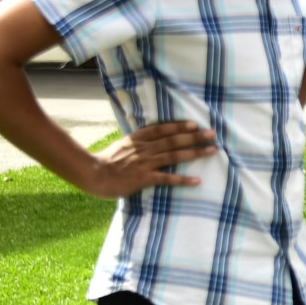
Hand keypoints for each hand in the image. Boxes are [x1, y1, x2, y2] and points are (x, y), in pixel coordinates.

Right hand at [80, 121, 215, 197]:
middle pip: (173, 140)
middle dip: (194, 136)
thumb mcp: (121, 146)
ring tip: (211, 150)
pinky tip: (197, 181)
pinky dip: (182, 180)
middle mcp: (144, 148)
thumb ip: (136, 143)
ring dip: (194, 152)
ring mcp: (145, 163)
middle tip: (212, 134)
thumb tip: (149, 140)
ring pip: (174, 155)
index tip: (194, 124)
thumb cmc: (105, 162)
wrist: (93, 174)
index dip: (178, 126)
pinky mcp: (144, 178)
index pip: (161, 129)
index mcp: (137, 139)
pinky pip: (167, 179)